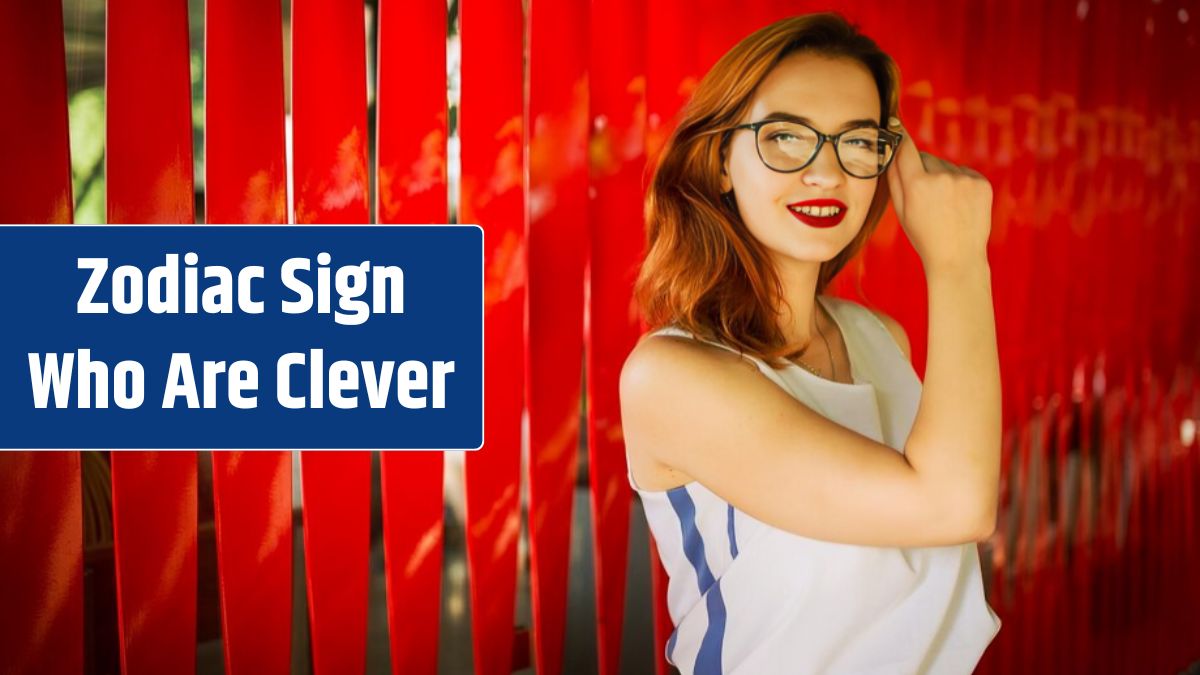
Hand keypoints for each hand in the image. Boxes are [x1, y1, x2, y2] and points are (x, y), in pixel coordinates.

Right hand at [885, 116, 992, 270]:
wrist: (958, 258)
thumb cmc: (924, 237)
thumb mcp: (901, 212)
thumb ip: (894, 180)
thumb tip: (891, 152)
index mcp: (916, 185)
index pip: (905, 149)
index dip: (899, 136)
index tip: (895, 122)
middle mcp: (941, 177)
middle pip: (926, 159)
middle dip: (923, 171)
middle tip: (925, 199)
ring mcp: (964, 179)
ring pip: (945, 167)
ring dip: (942, 179)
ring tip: (945, 207)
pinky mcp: (981, 182)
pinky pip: (963, 173)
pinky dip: (960, 184)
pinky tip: (959, 205)